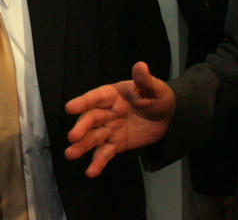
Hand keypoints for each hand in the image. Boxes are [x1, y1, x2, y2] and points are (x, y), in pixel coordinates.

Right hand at [64, 62, 174, 176]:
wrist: (167, 117)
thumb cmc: (158, 97)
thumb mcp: (155, 88)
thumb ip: (145, 80)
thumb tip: (141, 66)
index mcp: (113, 94)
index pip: (96, 97)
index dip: (83, 102)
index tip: (70, 108)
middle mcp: (107, 111)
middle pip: (91, 119)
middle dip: (82, 127)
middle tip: (73, 136)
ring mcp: (110, 129)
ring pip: (93, 138)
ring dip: (82, 146)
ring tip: (70, 154)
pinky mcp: (116, 144)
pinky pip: (105, 153)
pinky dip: (98, 162)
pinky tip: (91, 172)